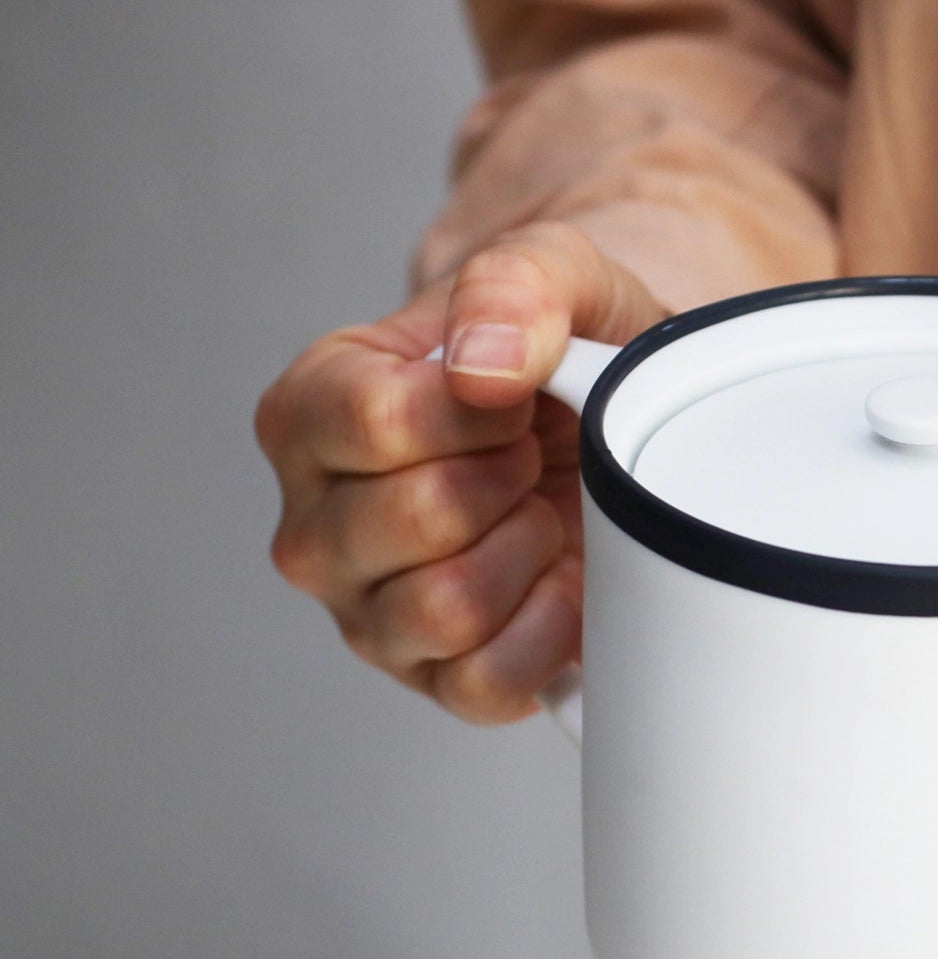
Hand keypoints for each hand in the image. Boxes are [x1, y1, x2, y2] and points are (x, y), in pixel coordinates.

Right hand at [256, 223, 663, 721]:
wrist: (607, 417)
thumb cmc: (558, 353)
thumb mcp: (554, 275)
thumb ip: (515, 285)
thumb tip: (480, 368)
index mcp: (310, 413)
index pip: (374, 421)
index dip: (477, 410)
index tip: (514, 395)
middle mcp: (317, 523)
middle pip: (413, 519)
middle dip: (508, 478)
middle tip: (532, 454)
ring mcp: (369, 611)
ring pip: (444, 609)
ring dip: (526, 552)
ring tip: (540, 510)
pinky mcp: (434, 678)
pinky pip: (484, 684)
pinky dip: (546, 635)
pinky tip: (561, 582)